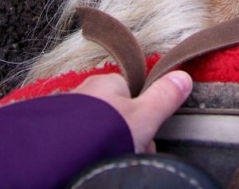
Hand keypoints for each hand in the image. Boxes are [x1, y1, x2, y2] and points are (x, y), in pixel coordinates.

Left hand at [72, 71, 192, 152]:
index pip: (133, 94)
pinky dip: (86, 152)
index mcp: (107, 83)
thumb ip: (164, 96)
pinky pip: (79, 142)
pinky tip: (90, 162)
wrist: (60, 159)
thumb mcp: (145, 116)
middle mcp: (86, 93)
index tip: (146, 138)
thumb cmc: (103, 133)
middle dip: (126, 134)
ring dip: (106, 144)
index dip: (145, 117)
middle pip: (117, 113)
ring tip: (108, 160)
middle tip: (128, 153)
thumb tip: (183, 76)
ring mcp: (67, 114)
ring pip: (98, 129)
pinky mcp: (54, 135)